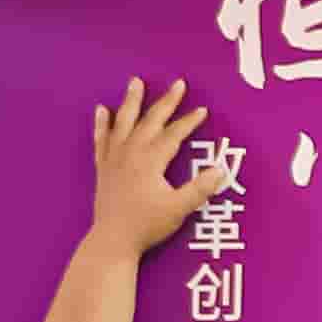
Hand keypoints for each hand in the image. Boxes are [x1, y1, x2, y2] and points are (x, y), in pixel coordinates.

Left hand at [86, 77, 215, 258]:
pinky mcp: (103, 167)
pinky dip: (101, 124)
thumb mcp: (179, 209)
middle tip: (178, 83)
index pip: (173, 135)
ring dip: (131, 101)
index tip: (202, 110)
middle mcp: (131, 153)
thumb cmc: (147, 225)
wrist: (113, 239)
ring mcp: (114, 158)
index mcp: (150, 161)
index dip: (189, 122)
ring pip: (124, 122)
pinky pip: (101, 139)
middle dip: (166, 102)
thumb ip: (200, 189)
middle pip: (150, 121)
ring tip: (135, 81)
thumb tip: (220, 169)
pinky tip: (102, 110)